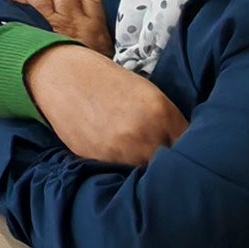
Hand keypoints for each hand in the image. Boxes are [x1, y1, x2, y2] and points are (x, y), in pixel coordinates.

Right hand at [24, 43, 187, 167]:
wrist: (57, 73)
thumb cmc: (104, 78)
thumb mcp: (145, 91)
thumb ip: (167, 120)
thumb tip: (184, 146)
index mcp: (160, 113)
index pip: (191, 146)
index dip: (190, 147)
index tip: (187, 149)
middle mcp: (142, 136)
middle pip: (170, 165)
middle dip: (168, 161)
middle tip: (162, 155)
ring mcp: (118, 151)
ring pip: (145, 173)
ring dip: (145, 167)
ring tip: (138, 154)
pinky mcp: (96, 160)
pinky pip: (119, 172)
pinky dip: (122, 166)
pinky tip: (116, 151)